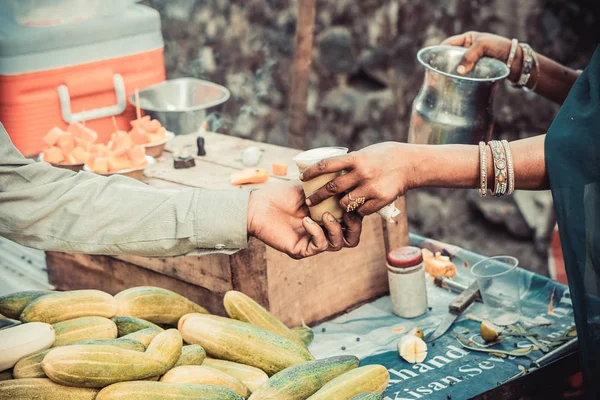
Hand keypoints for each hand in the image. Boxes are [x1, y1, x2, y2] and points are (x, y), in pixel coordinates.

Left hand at [247, 183, 361, 258]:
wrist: (258, 205)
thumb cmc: (281, 195)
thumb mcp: (310, 187)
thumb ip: (329, 186)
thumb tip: (350, 179)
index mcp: (328, 217)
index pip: (352, 221)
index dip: (357, 213)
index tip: (353, 199)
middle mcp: (323, 231)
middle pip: (351, 239)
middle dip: (354, 226)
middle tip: (348, 214)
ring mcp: (313, 242)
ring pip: (338, 244)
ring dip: (336, 228)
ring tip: (325, 215)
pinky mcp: (302, 250)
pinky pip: (319, 245)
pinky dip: (317, 232)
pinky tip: (307, 220)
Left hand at [300, 142, 414, 215]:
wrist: (412, 164)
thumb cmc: (387, 155)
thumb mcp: (366, 153)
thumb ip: (350, 162)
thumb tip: (332, 168)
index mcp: (356, 158)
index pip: (327, 165)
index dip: (311, 172)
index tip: (302, 178)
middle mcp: (362, 173)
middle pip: (332, 188)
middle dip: (317, 196)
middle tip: (309, 201)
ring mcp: (371, 188)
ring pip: (345, 203)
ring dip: (339, 205)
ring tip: (336, 205)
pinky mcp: (380, 200)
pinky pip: (361, 211)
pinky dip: (356, 210)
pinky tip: (355, 208)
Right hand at [441, 32, 520, 81]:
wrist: (517, 62)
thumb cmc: (501, 48)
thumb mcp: (484, 46)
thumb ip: (470, 56)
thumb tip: (458, 71)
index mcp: (466, 40)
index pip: (448, 44)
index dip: (439, 51)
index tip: (432, 60)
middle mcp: (467, 51)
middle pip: (449, 58)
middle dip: (442, 65)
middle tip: (435, 75)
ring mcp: (470, 63)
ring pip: (456, 69)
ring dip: (450, 75)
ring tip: (442, 82)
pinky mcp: (474, 74)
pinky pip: (463, 77)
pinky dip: (458, 81)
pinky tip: (453, 86)